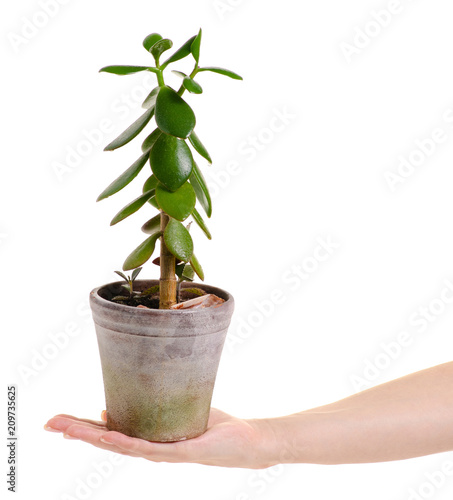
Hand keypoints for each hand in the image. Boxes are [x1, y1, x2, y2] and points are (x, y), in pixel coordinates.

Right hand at [45, 408, 273, 468]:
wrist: (246, 442)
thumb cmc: (214, 426)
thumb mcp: (176, 411)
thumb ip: (150, 407)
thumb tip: (113, 406)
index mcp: (149, 438)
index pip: (110, 433)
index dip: (83, 428)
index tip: (58, 421)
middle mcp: (151, 449)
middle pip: (108, 440)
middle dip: (78, 431)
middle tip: (50, 423)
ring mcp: (163, 453)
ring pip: (122, 446)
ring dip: (93, 436)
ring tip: (68, 428)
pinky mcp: (180, 452)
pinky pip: (148, 447)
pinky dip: (126, 442)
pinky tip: (108, 436)